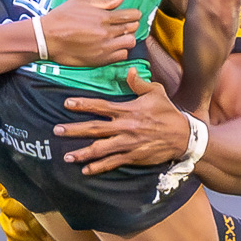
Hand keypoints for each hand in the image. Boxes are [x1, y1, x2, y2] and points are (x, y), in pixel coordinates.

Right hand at [38, 0, 140, 66]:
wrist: (46, 38)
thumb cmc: (61, 17)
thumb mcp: (81, 2)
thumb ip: (104, 1)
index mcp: (103, 17)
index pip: (132, 15)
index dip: (134, 14)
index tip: (131, 15)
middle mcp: (107, 33)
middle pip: (133, 29)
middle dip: (131, 25)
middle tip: (124, 25)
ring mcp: (104, 48)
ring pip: (130, 43)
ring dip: (127, 38)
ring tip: (119, 36)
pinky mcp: (100, 60)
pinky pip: (121, 56)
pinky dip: (120, 51)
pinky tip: (112, 46)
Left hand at [55, 69, 189, 174]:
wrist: (183, 136)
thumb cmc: (168, 113)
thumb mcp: (157, 93)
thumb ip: (140, 83)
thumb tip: (129, 70)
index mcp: (129, 110)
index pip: (101, 106)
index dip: (83, 104)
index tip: (67, 103)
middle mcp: (125, 127)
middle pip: (95, 129)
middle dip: (74, 130)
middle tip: (56, 131)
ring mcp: (128, 144)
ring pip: (101, 149)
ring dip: (83, 153)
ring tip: (67, 157)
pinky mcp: (133, 156)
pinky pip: (113, 162)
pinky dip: (99, 167)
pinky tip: (85, 170)